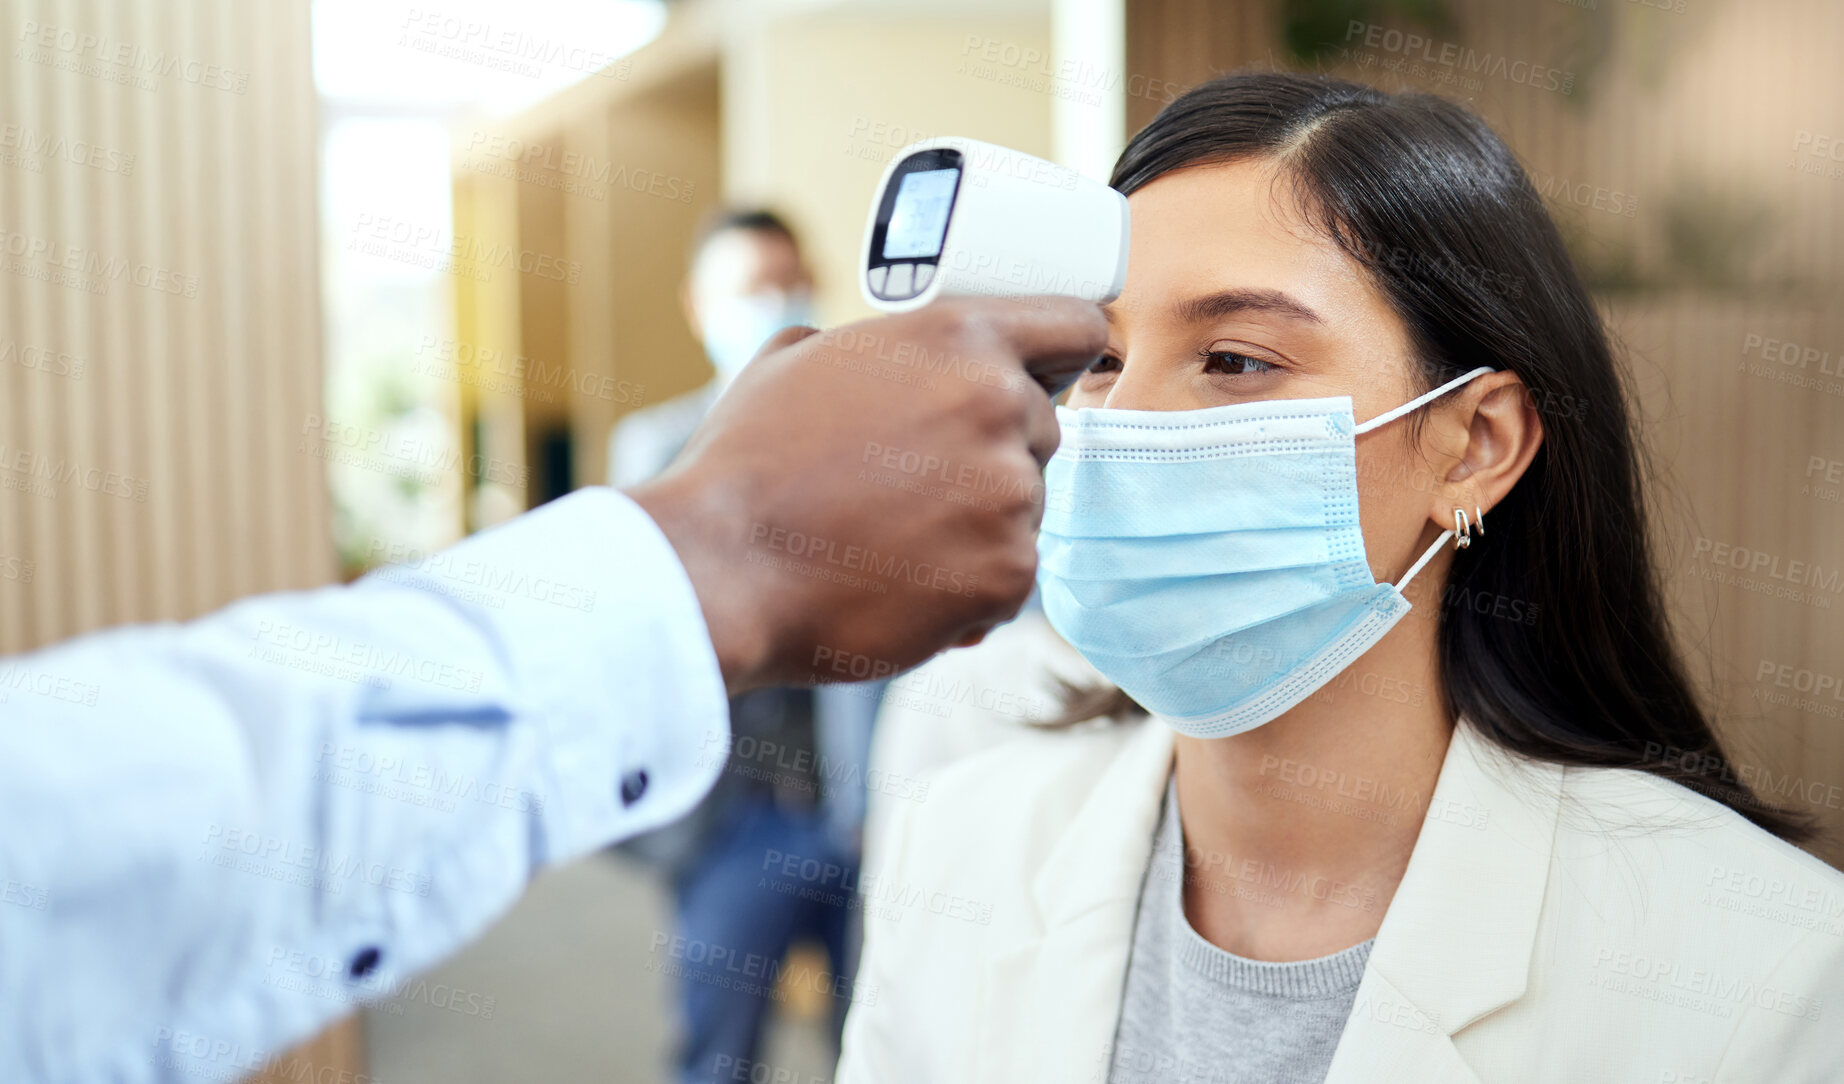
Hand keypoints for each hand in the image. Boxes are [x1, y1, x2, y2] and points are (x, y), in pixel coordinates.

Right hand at [627, 296, 1106, 691]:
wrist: (720, 568)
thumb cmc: (743, 465)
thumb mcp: (793, 361)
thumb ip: (863, 347)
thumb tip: (870, 354)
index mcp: (957, 337)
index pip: (1076, 326)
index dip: (1062, 355)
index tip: (1047, 377)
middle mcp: (999, 406)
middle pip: (1041, 430)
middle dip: (993, 453)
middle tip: (917, 484)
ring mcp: (1012, 495)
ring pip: (1025, 508)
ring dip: (978, 524)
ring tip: (892, 540)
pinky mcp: (1010, 575)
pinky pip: (1010, 576)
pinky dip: (969, 588)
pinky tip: (903, 584)